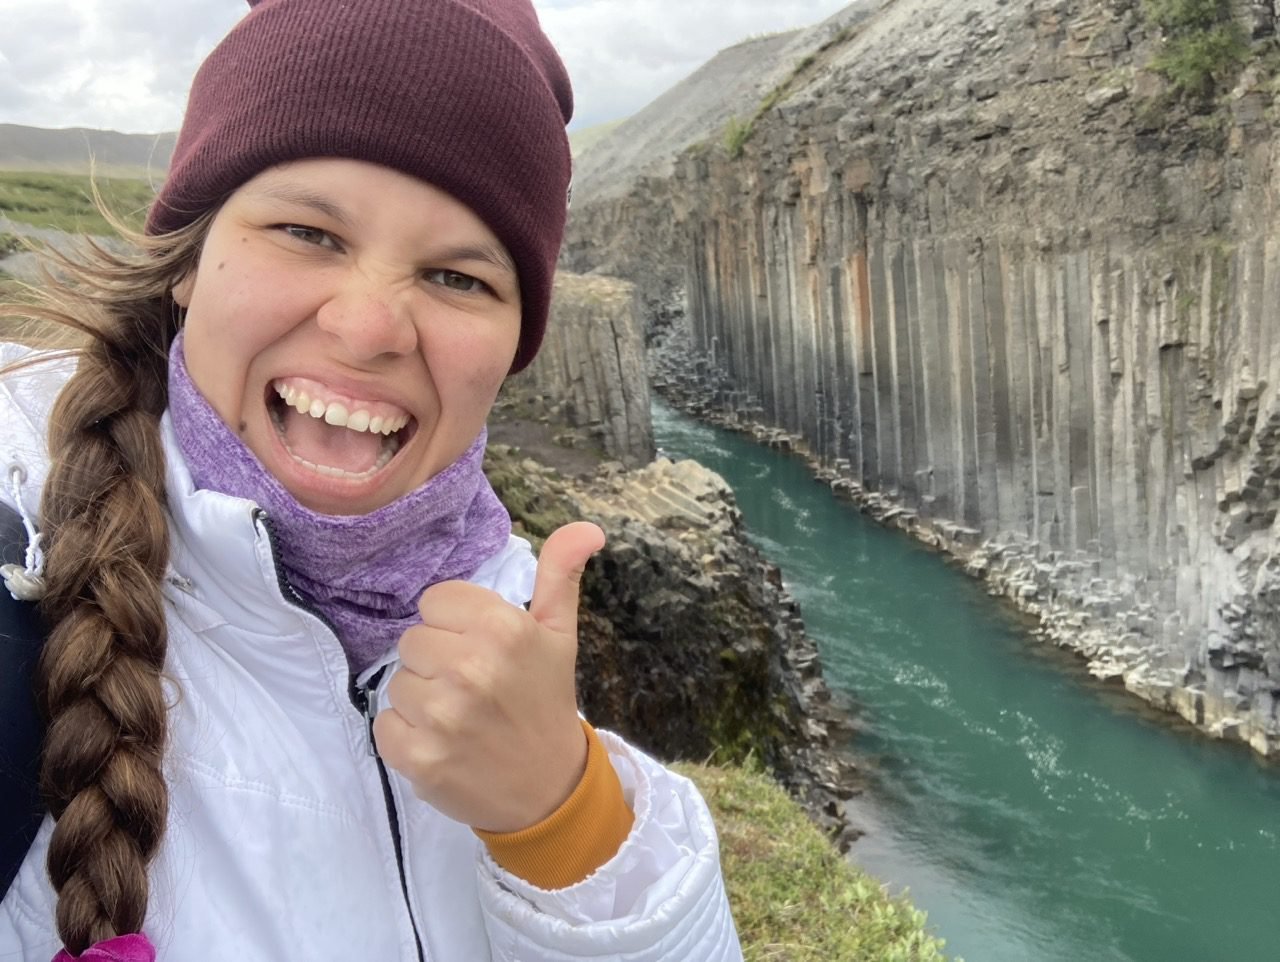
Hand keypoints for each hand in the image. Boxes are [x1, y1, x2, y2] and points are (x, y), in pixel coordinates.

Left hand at [373, 521, 605, 832]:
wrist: (548, 789)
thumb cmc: (546, 703)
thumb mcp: (559, 634)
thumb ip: (560, 574)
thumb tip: (588, 527)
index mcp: (503, 629)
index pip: (435, 601)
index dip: (455, 624)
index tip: (479, 648)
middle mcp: (470, 667)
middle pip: (412, 640)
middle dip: (437, 660)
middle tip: (471, 687)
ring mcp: (442, 715)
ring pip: (397, 681)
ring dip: (421, 698)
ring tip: (458, 716)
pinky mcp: (417, 756)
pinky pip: (384, 724)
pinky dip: (406, 736)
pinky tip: (441, 742)